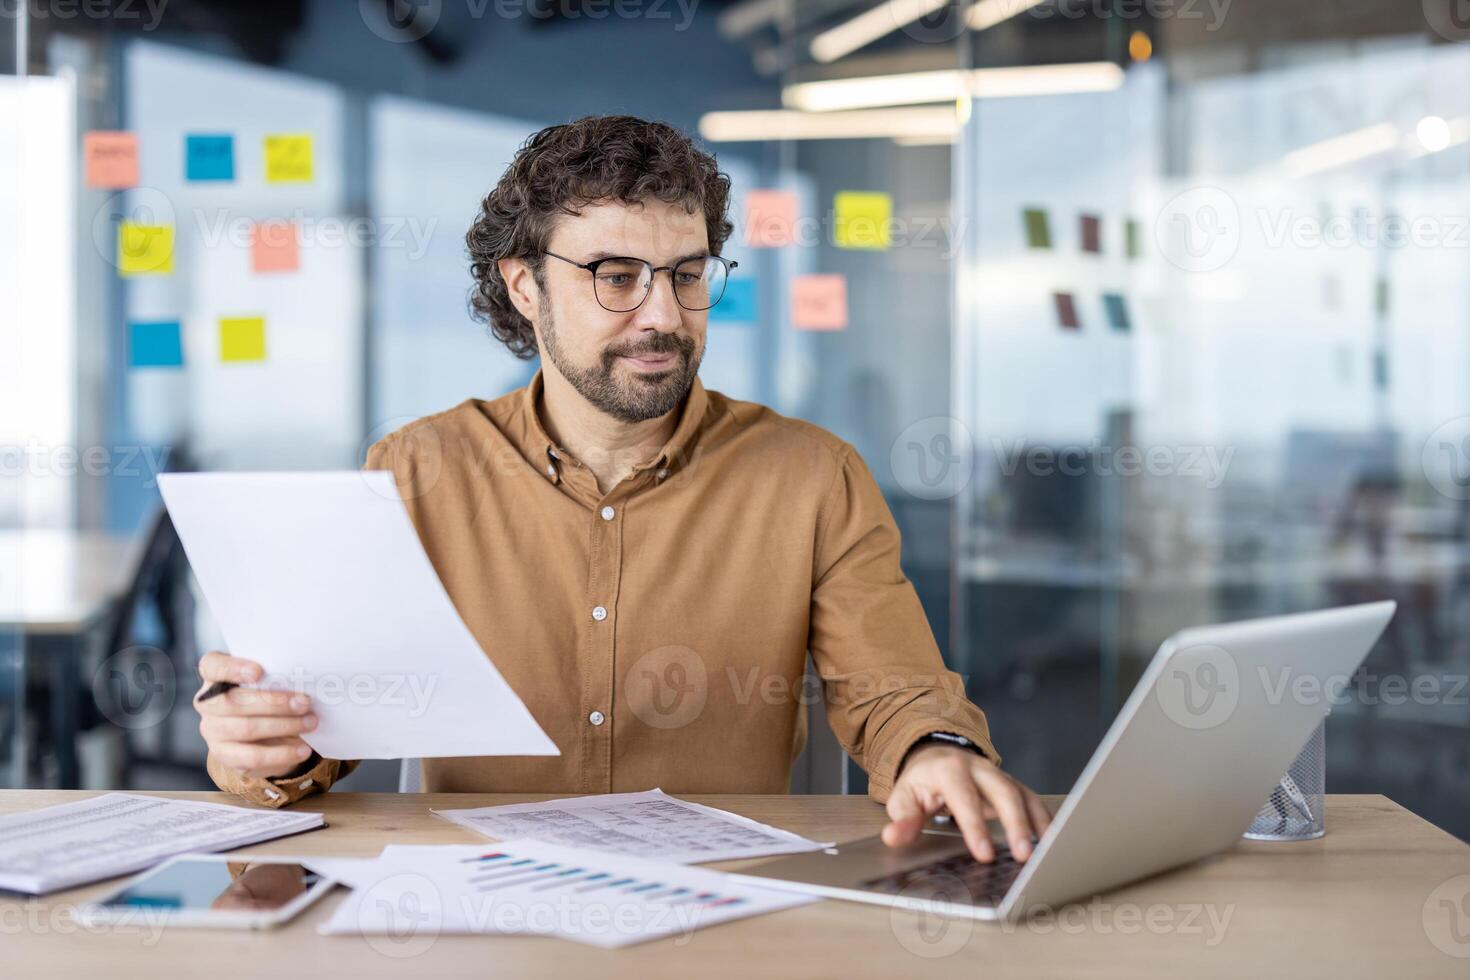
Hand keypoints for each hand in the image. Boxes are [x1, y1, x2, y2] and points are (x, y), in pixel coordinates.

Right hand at [195, 651, 316, 778]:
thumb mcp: (270, 680)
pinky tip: (302, 750)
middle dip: (273, 702)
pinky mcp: (225, 755)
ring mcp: (212, 730)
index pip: (212, 666)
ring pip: (245, 729)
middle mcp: (207, 703)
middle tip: (305, 702)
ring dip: (283, 726)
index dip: (232, 668)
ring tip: (310, 723)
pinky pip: (252, 757)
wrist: (264, 730)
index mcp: (214, 675)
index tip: (259, 672)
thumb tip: (303, 681)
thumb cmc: (268, 693)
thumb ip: (276, 676)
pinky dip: (281, 754)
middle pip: (231, 702)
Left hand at [883, 743, 1051, 862]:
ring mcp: (999, 775)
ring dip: (1036, 825)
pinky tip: (1053, 843)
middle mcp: (979, 768)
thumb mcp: (904, 797)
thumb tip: (893, 837)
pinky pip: (1033, 801)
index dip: (975, 826)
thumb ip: (902, 819)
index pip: (964, 798)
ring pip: (1023, 796)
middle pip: (1003, 792)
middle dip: (1016, 824)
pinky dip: (1045, 821)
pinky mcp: (1013, 785)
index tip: (984, 855)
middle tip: (1023, 856)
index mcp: (949, 769)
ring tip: (1046, 853)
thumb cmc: (922, 782)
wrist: (936, 756)